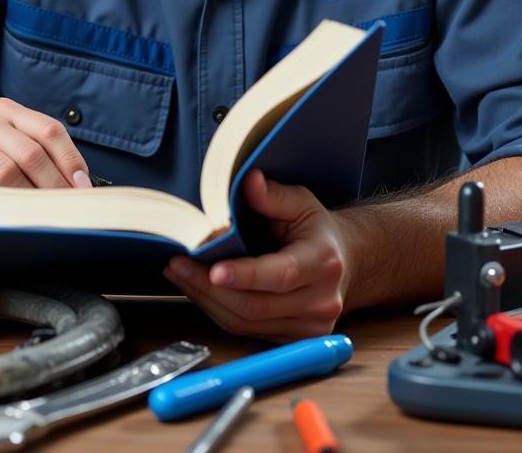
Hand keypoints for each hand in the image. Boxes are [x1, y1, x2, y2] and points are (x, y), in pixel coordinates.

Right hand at [0, 98, 91, 223]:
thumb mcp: (8, 155)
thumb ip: (39, 159)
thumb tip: (79, 186)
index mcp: (3, 110)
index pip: (47, 129)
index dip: (70, 161)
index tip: (82, 189)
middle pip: (27, 153)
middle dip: (51, 187)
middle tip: (62, 212)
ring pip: (0, 174)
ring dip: (23, 202)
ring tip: (37, 221)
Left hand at [162, 170, 350, 341]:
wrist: (344, 263)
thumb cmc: (316, 230)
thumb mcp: (301, 203)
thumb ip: (274, 195)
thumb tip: (249, 181)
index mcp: (323, 262)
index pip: (281, 275)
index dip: (245, 276)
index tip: (213, 270)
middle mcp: (321, 300)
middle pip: (256, 305)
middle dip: (209, 288)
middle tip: (177, 265)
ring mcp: (310, 326)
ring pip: (246, 323)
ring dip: (207, 301)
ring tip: (180, 275)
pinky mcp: (296, 340)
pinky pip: (247, 331)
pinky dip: (219, 311)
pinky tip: (201, 291)